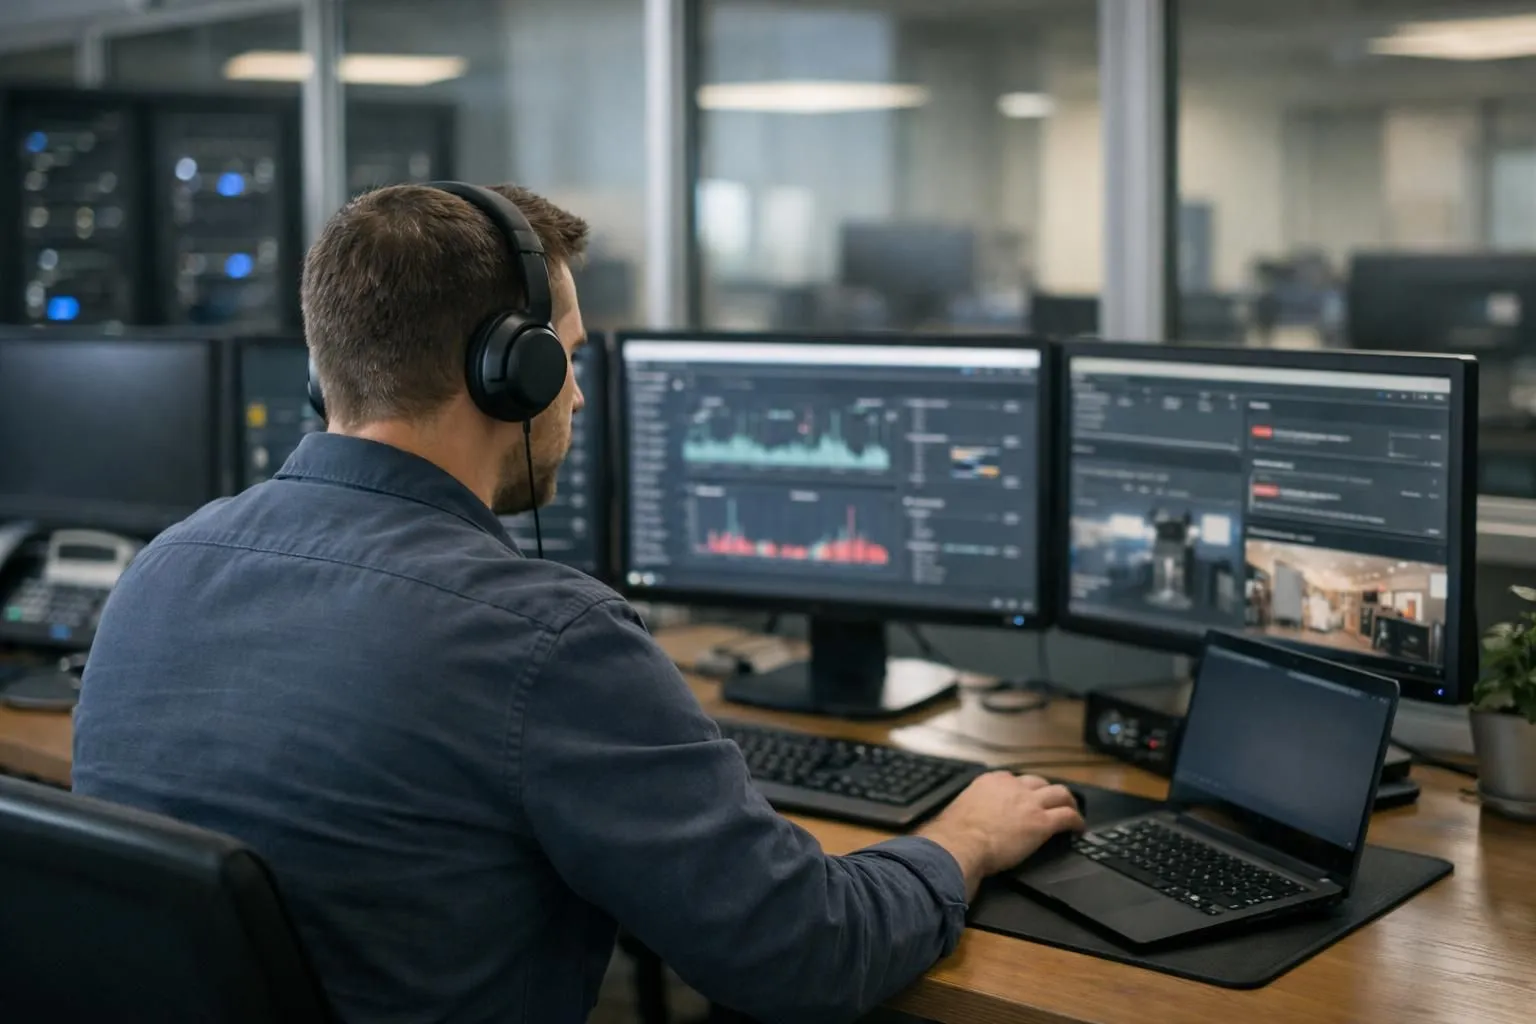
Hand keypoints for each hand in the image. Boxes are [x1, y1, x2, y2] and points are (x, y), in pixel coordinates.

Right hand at [916, 773, 1083, 897]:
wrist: (961, 844)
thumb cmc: (954, 834)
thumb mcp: (963, 808)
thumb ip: (974, 807)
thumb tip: (971, 818)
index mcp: (991, 781)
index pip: (1015, 779)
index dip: (1024, 789)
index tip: (1026, 798)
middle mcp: (1013, 786)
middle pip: (1040, 782)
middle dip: (1048, 792)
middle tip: (1053, 802)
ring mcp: (1029, 803)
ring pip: (1060, 793)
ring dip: (1069, 801)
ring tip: (1073, 810)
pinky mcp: (1042, 822)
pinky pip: (1067, 816)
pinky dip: (1076, 821)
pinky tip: (1079, 828)